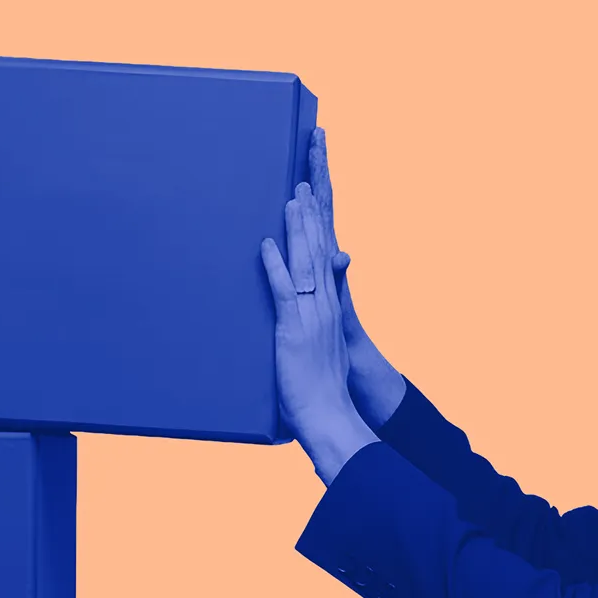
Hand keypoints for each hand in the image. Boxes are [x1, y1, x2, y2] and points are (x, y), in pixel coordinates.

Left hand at [261, 180, 376, 482]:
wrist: (330, 416)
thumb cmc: (321, 390)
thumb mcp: (322, 351)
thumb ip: (315, 328)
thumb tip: (311, 318)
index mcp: (330, 309)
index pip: (326, 257)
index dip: (319, 226)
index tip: (312, 196)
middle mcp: (325, 306)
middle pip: (319, 251)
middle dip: (311, 215)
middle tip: (304, 181)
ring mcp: (312, 317)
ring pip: (306, 264)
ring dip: (297, 230)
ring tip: (291, 200)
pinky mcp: (294, 331)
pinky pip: (285, 292)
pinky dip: (275, 266)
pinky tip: (267, 245)